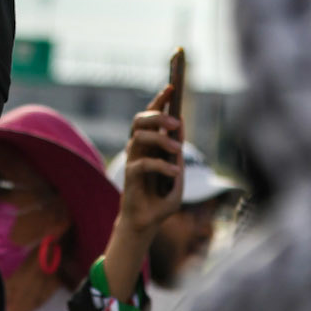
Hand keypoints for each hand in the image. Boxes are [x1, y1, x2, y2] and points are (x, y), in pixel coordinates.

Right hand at [117, 88, 184, 237]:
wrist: (146, 224)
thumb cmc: (162, 199)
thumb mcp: (178, 175)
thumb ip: (179, 154)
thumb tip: (181, 128)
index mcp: (150, 144)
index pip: (152, 115)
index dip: (160, 99)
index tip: (172, 86)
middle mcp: (139, 147)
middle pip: (140, 119)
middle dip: (158, 115)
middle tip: (176, 122)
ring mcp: (133, 160)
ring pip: (140, 136)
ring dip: (161, 140)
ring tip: (178, 150)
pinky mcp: (129, 175)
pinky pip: (143, 163)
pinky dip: (161, 166)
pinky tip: (174, 173)